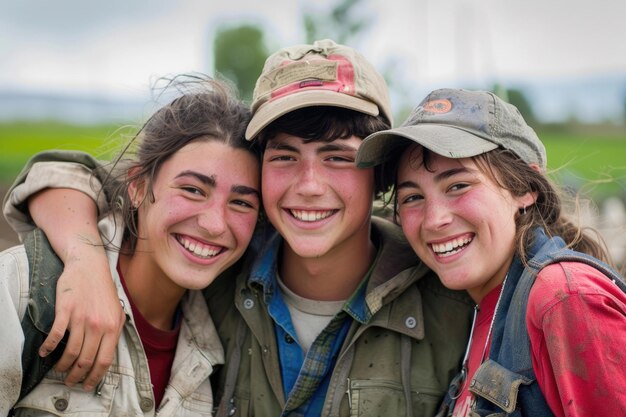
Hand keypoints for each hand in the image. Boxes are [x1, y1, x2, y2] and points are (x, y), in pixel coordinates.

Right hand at [40, 248, 124, 390]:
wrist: (90, 266)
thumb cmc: (103, 290)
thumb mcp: (117, 311)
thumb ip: (115, 332)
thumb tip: (108, 354)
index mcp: (113, 327)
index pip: (105, 360)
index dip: (95, 377)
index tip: (87, 385)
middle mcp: (99, 324)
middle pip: (86, 360)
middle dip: (76, 375)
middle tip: (69, 381)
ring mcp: (82, 317)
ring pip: (71, 351)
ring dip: (62, 365)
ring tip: (58, 369)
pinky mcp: (66, 310)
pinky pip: (56, 335)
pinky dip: (48, 348)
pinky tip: (44, 352)